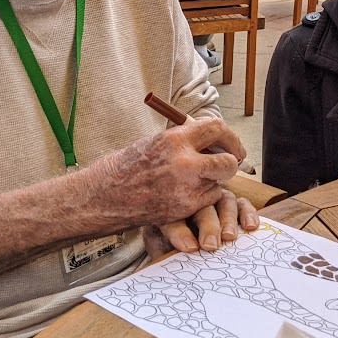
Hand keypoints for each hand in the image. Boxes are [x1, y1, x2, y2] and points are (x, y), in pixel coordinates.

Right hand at [90, 117, 244, 228]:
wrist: (104, 196)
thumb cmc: (127, 167)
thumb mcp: (158, 142)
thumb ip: (187, 140)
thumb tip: (216, 141)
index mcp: (175, 139)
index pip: (217, 128)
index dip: (230, 137)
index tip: (233, 144)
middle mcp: (184, 162)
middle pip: (228, 161)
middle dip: (231, 162)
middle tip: (228, 163)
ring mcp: (185, 188)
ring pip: (219, 183)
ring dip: (213, 181)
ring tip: (193, 179)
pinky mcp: (184, 208)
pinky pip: (207, 200)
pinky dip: (202, 197)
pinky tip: (184, 194)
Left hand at [143, 189, 259, 257]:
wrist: (191, 245)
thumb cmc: (176, 250)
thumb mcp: (167, 254)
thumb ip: (171, 252)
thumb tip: (184, 254)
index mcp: (171, 214)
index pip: (173, 218)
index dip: (180, 231)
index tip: (189, 249)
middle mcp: (194, 201)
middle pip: (202, 207)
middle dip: (208, 226)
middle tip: (211, 245)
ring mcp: (215, 199)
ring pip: (224, 202)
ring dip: (227, 219)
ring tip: (229, 237)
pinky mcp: (234, 204)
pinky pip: (242, 204)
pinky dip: (247, 213)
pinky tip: (250, 226)